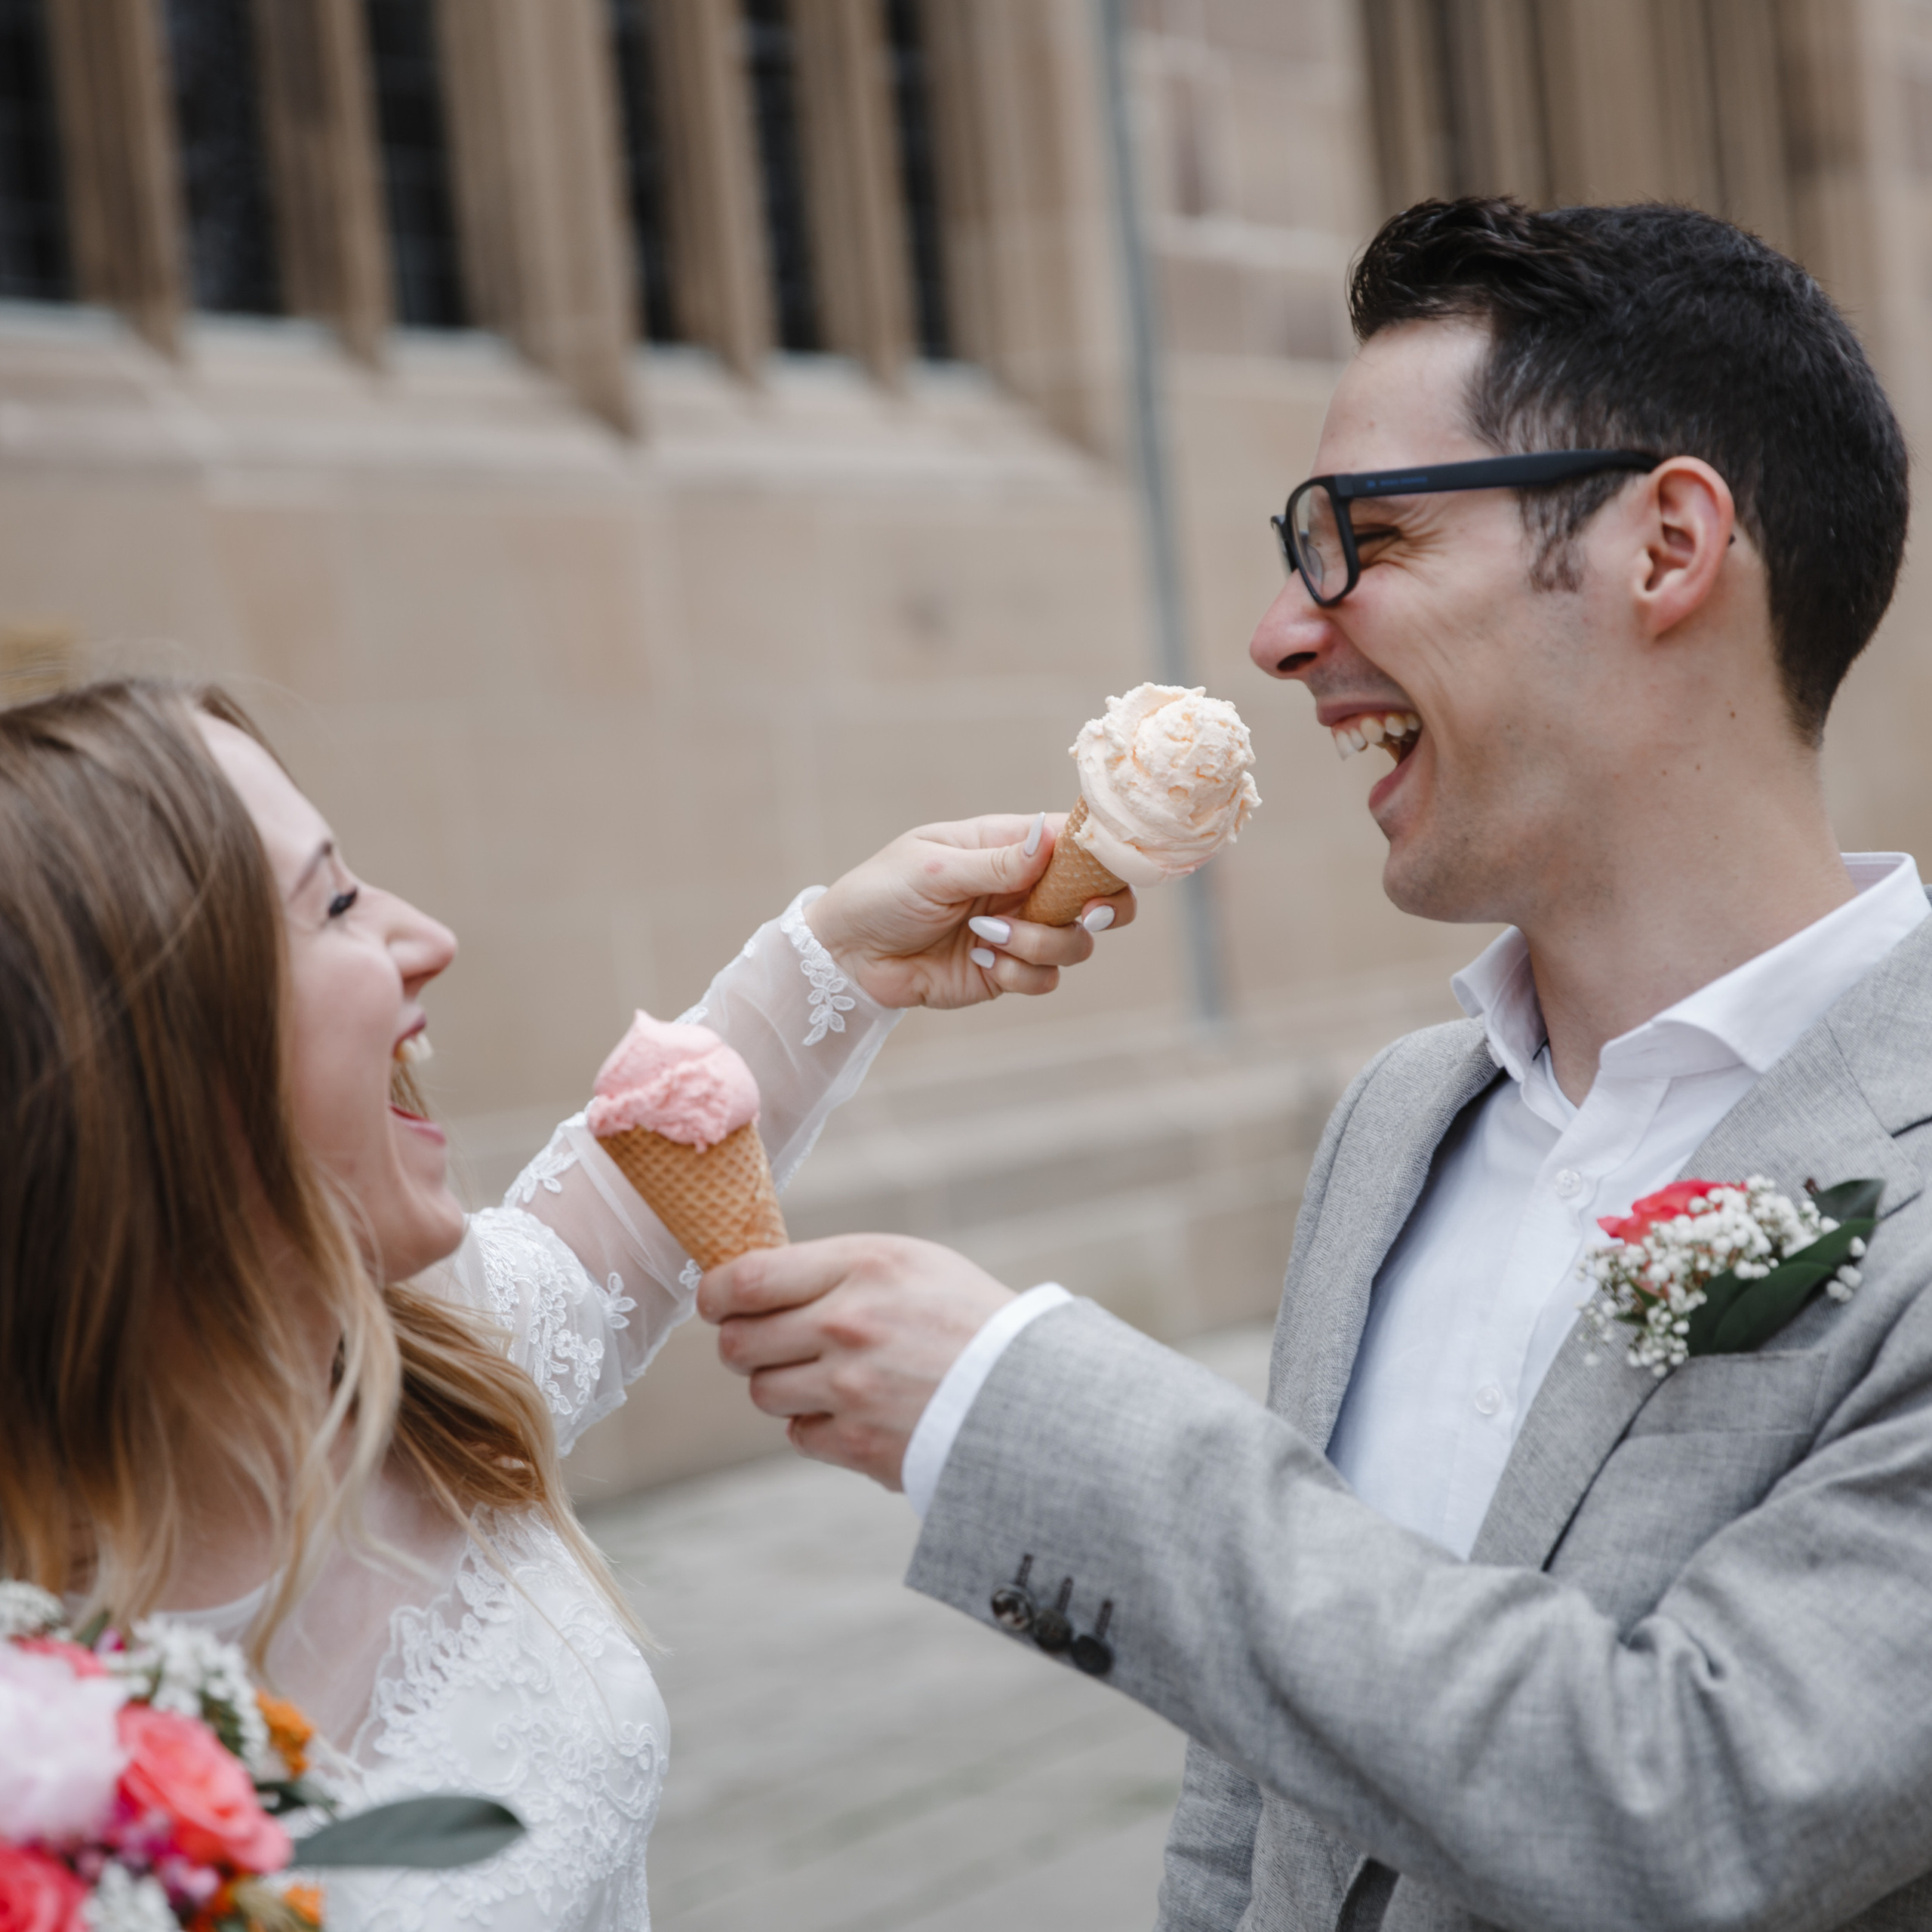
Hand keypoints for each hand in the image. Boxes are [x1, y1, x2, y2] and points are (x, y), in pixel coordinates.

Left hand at [699, 1235, 1014, 1485]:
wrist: (1034, 1395)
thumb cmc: (968, 1319)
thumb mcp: (910, 1264)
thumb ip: (833, 1268)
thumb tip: (753, 1284)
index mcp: (862, 1266)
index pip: (744, 1280)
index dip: (716, 1294)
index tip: (720, 1300)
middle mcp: (848, 1324)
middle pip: (739, 1343)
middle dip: (746, 1344)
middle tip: (771, 1342)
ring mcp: (850, 1388)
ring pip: (764, 1392)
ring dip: (784, 1386)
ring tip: (831, 1376)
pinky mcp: (859, 1443)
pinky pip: (800, 1435)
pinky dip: (818, 1426)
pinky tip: (859, 1411)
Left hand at [804, 812, 1135, 1009]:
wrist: (848, 954)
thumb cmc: (882, 893)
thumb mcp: (933, 868)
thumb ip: (995, 862)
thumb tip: (1049, 840)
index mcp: (1008, 846)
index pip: (1076, 841)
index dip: (1102, 855)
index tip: (1100, 871)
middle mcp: (1023, 888)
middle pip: (1098, 897)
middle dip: (1102, 909)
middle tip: (1083, 917)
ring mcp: (1019, 932)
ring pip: (1075, 944)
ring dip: (1041, 944)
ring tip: (988, 937)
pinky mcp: (1007, 972)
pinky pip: (1044, 979)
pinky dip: (1020, 974)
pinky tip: (980, 961)